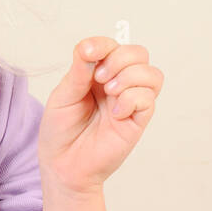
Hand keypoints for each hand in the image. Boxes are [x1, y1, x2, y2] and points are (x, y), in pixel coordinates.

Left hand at [38, 37, 163, 194]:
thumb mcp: (62, 96)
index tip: (87, 53)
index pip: (112, 46)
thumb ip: (78, 72)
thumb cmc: (59, 132)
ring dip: (130, 76)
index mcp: (97, 74)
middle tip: (98, 78)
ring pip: (151, 74)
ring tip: (109, 92)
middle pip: (138, 54)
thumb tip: (91, 49)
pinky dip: (132, 99)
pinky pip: (149, 99)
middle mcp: (117, 85)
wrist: (62, 166)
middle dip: (119, 58)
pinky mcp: (137, 121)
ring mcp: (129, 102)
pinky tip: (115, 112)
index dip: (103, 44)